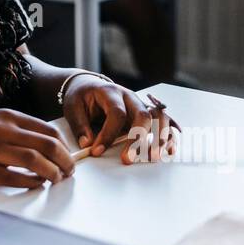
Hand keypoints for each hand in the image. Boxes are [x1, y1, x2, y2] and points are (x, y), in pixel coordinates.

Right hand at [0, 109, 75, 188]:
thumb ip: (15, 129)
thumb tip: (45, 147)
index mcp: (5, 116)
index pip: (48, 130)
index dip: (64, 147)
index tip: (69, 157)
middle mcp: (0, 130)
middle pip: (47, 145)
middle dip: (65, 161)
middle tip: (69, 172)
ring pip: (35, 162)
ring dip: (52, 173)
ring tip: (55, 180)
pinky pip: (14, 179)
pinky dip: (31, 183)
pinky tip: (35, 185)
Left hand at [61, 76, 177, 163]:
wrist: (89, 86)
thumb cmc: (82, 97)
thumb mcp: (73, 108)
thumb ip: (80, 126)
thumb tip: (88, 145)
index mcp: (111, 92)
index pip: (116, 113)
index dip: (108, 134)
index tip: (97, 150)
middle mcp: (130, 97)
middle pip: (143, 114)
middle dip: (138, 138)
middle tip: (128, 158)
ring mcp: (140, 104)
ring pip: (159, 117)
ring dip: (159, 137)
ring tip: (154, 156)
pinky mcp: (146, 113)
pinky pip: (164, 121)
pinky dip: (169, 134)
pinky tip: (170, 149)